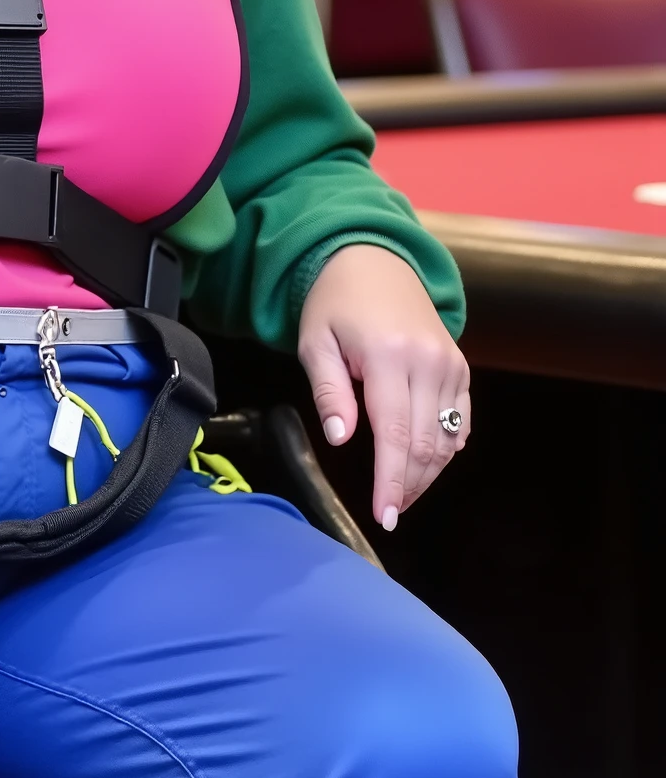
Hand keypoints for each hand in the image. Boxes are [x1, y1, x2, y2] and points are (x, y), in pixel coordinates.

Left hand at [296, 243, 469, 531]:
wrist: (374, 261)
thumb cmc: (335, 305)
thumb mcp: (315, 343)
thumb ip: (330, 392)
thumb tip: (342, 440)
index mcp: (389, 356)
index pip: (395, 434)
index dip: (391, 481)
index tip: (385, 516)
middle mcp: (428, 361)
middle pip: (426, 443)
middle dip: (409, 485)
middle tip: (390, 512)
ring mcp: (450, 364)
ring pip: (448, 438)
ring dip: (428, 473)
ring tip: (403, 494)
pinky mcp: (460, 365)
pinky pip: (461, 420)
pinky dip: (447, 448)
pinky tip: (428, 465)